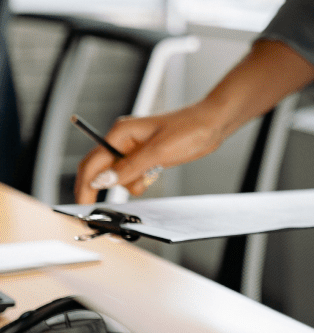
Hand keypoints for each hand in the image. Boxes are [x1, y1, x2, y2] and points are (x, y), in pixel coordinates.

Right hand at [73, 38, 313, 203]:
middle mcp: (123, 140)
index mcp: (120, 133)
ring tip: (150, 176)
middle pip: (99, 169)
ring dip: (128, 183)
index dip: (85, 185)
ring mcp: (134, 149)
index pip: (92, 162)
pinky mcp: (146, 156)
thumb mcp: (158, 152)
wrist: (213, 123)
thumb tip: (101, 181)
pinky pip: (133, 175)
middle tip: (95, 208)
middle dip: (98, 188)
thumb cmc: (189, 129)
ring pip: (118, 175)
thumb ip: (128, 167)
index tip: (83, 204)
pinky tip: (155, 174)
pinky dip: (140, 181)